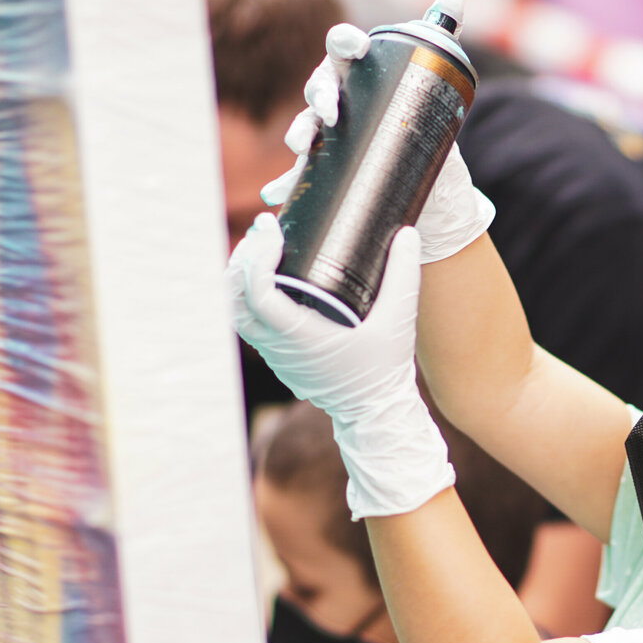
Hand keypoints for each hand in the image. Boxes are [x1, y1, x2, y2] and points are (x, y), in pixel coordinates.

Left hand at [227, 213, 453, 517]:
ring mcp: (274, 355)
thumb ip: (404, 274)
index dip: (256, 258)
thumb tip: (406, 233)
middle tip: (265, 230)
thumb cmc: (385, 368)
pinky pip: (250, 321)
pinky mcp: (278, 358)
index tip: (274, 232)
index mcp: (300, 336)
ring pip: (237, 310)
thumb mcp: (399, 320)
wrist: (376, 412)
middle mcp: (279, 347)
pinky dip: (251, 294)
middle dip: (243, 258)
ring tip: (263, 247)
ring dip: (243, 276)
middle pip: (235, 298)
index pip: (258, 294)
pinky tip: (271, 274)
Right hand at [260, 22, 494, 263]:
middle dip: (320, 94)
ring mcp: (327, 133)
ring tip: (301, 146)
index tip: (358, 48)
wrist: (419, 169)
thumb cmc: (413, 113)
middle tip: (332, 110)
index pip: (342, 47)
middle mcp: (336, 97)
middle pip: (319, 86)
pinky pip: (299, 175)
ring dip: (298, 133)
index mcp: (356, 70)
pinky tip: (275, 193)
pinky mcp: (326, 167)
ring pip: (305, 127)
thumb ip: (440, 35)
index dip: (345, 44)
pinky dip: (284, 184)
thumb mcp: (431, 80)